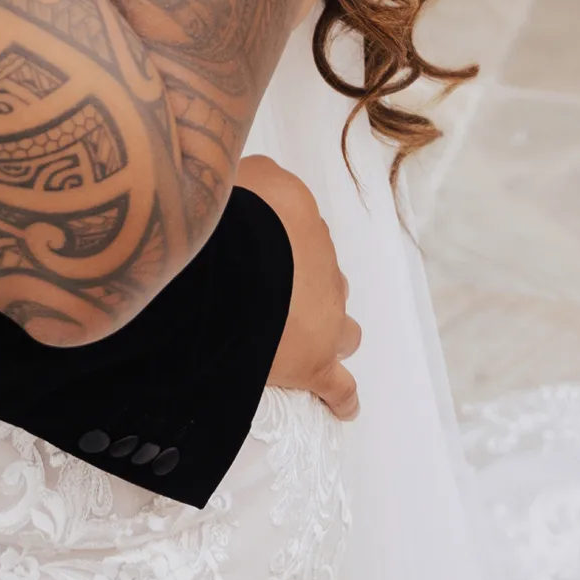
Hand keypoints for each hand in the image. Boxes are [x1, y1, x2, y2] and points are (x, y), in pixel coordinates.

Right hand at [236, 155, 360, 420]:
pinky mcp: (315, 364)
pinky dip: (341, 397)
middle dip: (309, 289)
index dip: (279, 241)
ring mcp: (325, 319)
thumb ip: (251, 180)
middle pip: (326, 281)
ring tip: (305, 341)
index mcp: (300, 220)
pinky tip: (340, 405)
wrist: (238, 259)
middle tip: (273, 294)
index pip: (299, 229)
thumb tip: (251, 185)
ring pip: (343, 330)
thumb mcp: (245, 174)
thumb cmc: (236, 214)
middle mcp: (321, 267)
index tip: (260, 247)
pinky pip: (338, 388)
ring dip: (329, 333)